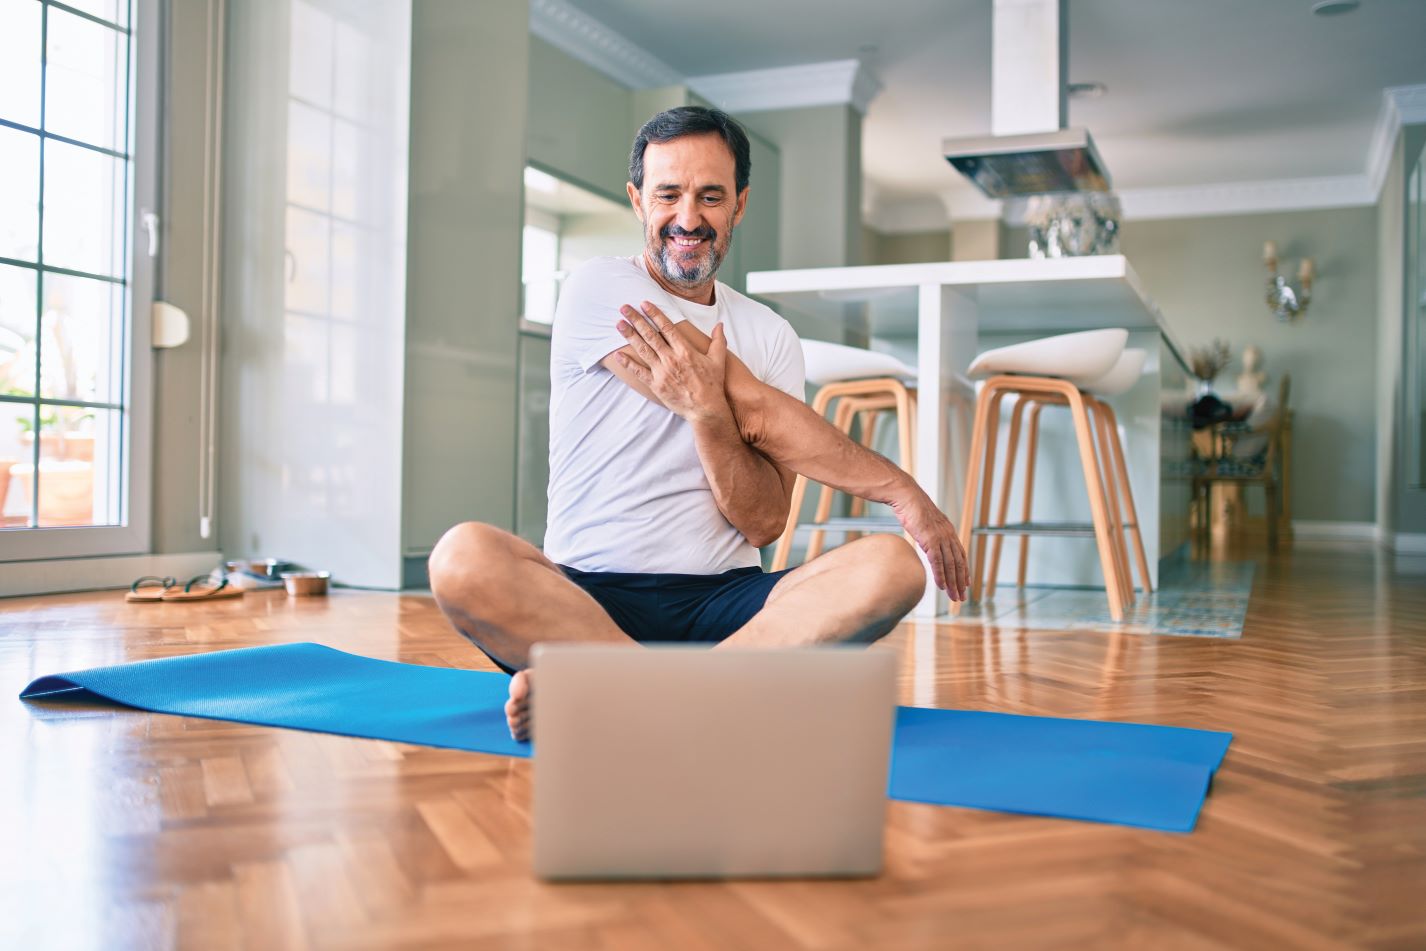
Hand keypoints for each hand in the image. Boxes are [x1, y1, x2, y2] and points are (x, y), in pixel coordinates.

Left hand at [615, 301, 730, 422]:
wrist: (706, 409)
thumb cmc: (712, 384)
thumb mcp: (718, 360)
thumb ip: (718, 340)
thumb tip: (720, 325)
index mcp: (685, 350)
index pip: (666, 327)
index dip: (654, 314)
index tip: (644, 304)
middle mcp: (671, 359)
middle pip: (650, 335)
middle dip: (636, 320)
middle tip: (624, 308)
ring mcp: (662, 372)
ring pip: (642, 350)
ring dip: (630, 335)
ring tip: (619, 324)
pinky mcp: (656, 385)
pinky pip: (638, 372)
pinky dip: (627, 363)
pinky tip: (617, 355)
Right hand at [890, 489, 969, 600]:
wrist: (907, 496)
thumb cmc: (912, 507)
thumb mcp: (925, 522)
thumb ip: (930, 533)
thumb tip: (927, 541)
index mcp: (948, 531)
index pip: (960, 555)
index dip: (964, 570)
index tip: (966, 583)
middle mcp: (948, 535)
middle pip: (958, 563)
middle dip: (961, 582)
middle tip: (962, 596)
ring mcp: (940, 537)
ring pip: (950, 565)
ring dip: (953, 583)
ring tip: (954, 597)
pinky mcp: (930, 539)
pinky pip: (937, 561)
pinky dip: (941, 575)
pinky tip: (942, 586)